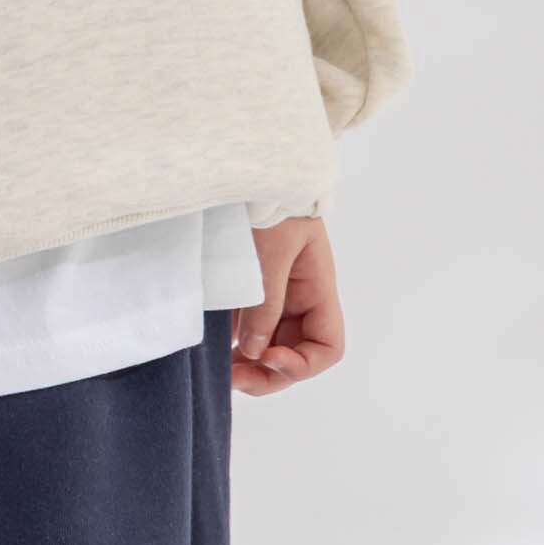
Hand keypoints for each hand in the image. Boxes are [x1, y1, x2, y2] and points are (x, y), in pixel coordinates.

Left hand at [232, 216, 344, 395]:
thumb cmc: (271, 203)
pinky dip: (237, 341)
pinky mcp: (251, 286)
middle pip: (296, 352)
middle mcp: (301, 297)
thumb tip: (256, 352)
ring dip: (251, 362)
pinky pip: (250, 325)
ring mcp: (276, 292)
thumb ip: (266, 304)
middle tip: (234, 379)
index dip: (303, 364)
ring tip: (222, 371)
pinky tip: (216, 348)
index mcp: (317, 288)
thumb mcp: (270, 254)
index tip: (269, 357)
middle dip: (270, 372)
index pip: (328, 346)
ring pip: (271, 344)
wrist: (250, 165)